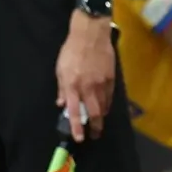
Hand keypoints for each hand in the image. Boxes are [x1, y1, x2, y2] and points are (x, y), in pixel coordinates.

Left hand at [57, 15, 114, 140]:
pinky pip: (110, 95)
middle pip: (93, 112)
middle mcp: (87, 87)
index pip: (74, 111)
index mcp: (72, 85)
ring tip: (100, 122)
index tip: (79, 138)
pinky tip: (105, 106)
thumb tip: (61, 103)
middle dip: (95, 126)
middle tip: (95, 134)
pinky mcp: (111, 77)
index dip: (76, 127)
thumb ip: (61, 88)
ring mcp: (101, 82)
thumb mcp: (60, 69)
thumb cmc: (72, 50)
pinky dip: (107, 103)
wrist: (91, 34)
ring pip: (103, 105)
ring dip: (101, 116)